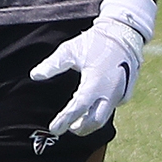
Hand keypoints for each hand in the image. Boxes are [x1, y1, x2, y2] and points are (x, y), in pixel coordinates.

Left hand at [30, 0, 155, 136]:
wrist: (122, 33)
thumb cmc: (94, 41)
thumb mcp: (70, 50)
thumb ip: (53, 64)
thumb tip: (34, 75)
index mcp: (95, 81)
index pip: (77, 107)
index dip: (64, 120)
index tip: (53, 128)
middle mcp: (110, 91)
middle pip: (95, 121)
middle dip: (80, 128)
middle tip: (67, 128)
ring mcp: (121, 93)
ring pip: (105, 116)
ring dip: (90, 122)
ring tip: (76, 122)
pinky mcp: (126, 92)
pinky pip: (112, 107)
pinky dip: (99, 110)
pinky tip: (90, 107)